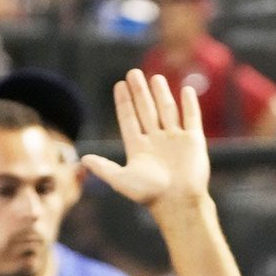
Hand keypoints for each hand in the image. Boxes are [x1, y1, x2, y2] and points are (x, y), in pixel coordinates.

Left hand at [81, 69, 209, 214]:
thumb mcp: (121, 180)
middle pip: (146, 111)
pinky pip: (191, 118)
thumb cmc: (150, 194)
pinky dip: (189, 104)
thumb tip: (82, 159)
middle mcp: (156, 141)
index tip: (119, 84)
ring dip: (160, 94)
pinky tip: (185, 90)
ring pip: (167, 111)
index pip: (129, 119)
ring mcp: (175, 140)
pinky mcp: (193, 141)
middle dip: (139, 92)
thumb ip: (103, 168)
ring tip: (154, 77)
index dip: (124, 102)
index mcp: (139, 148)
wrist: (178, 202)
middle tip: (133, 73)